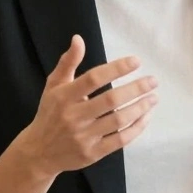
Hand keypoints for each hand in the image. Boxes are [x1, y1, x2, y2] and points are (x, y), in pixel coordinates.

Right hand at [18, 35, 157, 176]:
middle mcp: (73, 116)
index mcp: (64, 97)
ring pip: (119, 121)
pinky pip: (120, 140)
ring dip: (140, 108)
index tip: (136, 61)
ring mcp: (84, 137)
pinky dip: (136, 128)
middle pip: (111, 100)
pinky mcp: (92, 153)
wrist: (39, 152)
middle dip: (136, 89)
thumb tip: (78, 39)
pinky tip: (146, 117)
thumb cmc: (50, 114)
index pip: (93, 79)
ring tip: (154, 98)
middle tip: (153, 81)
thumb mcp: (53, 86)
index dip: (116, 68)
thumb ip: (67, 63)